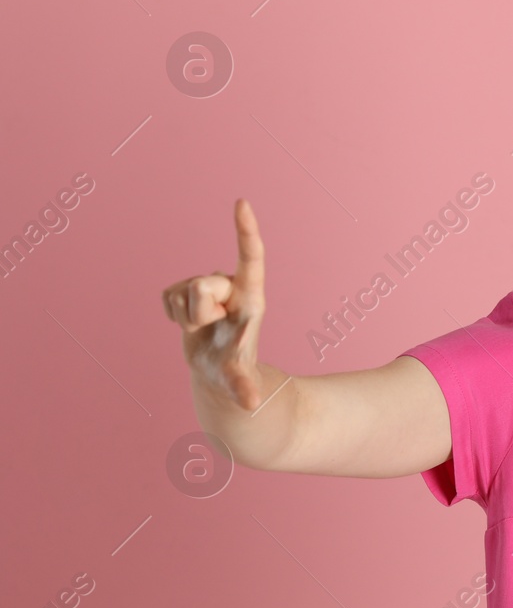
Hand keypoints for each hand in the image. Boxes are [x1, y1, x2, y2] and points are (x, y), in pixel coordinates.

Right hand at [161, 198, 268, 410]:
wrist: (217, 372)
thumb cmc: (235, 372)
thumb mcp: (239, 379)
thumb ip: (243, 387)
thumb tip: (251, 404)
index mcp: (251, 296)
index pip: (250, 257)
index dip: (245, 230)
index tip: (241, 203)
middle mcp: (231, 286)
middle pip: (201, 285)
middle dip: (198, 312)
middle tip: (211, 329)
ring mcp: (208, 286)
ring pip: (181, 291)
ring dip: (184, 317)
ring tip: (203, 329)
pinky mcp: (186, 290)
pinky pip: (165, 295)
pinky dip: (171, 315)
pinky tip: (187, 325)